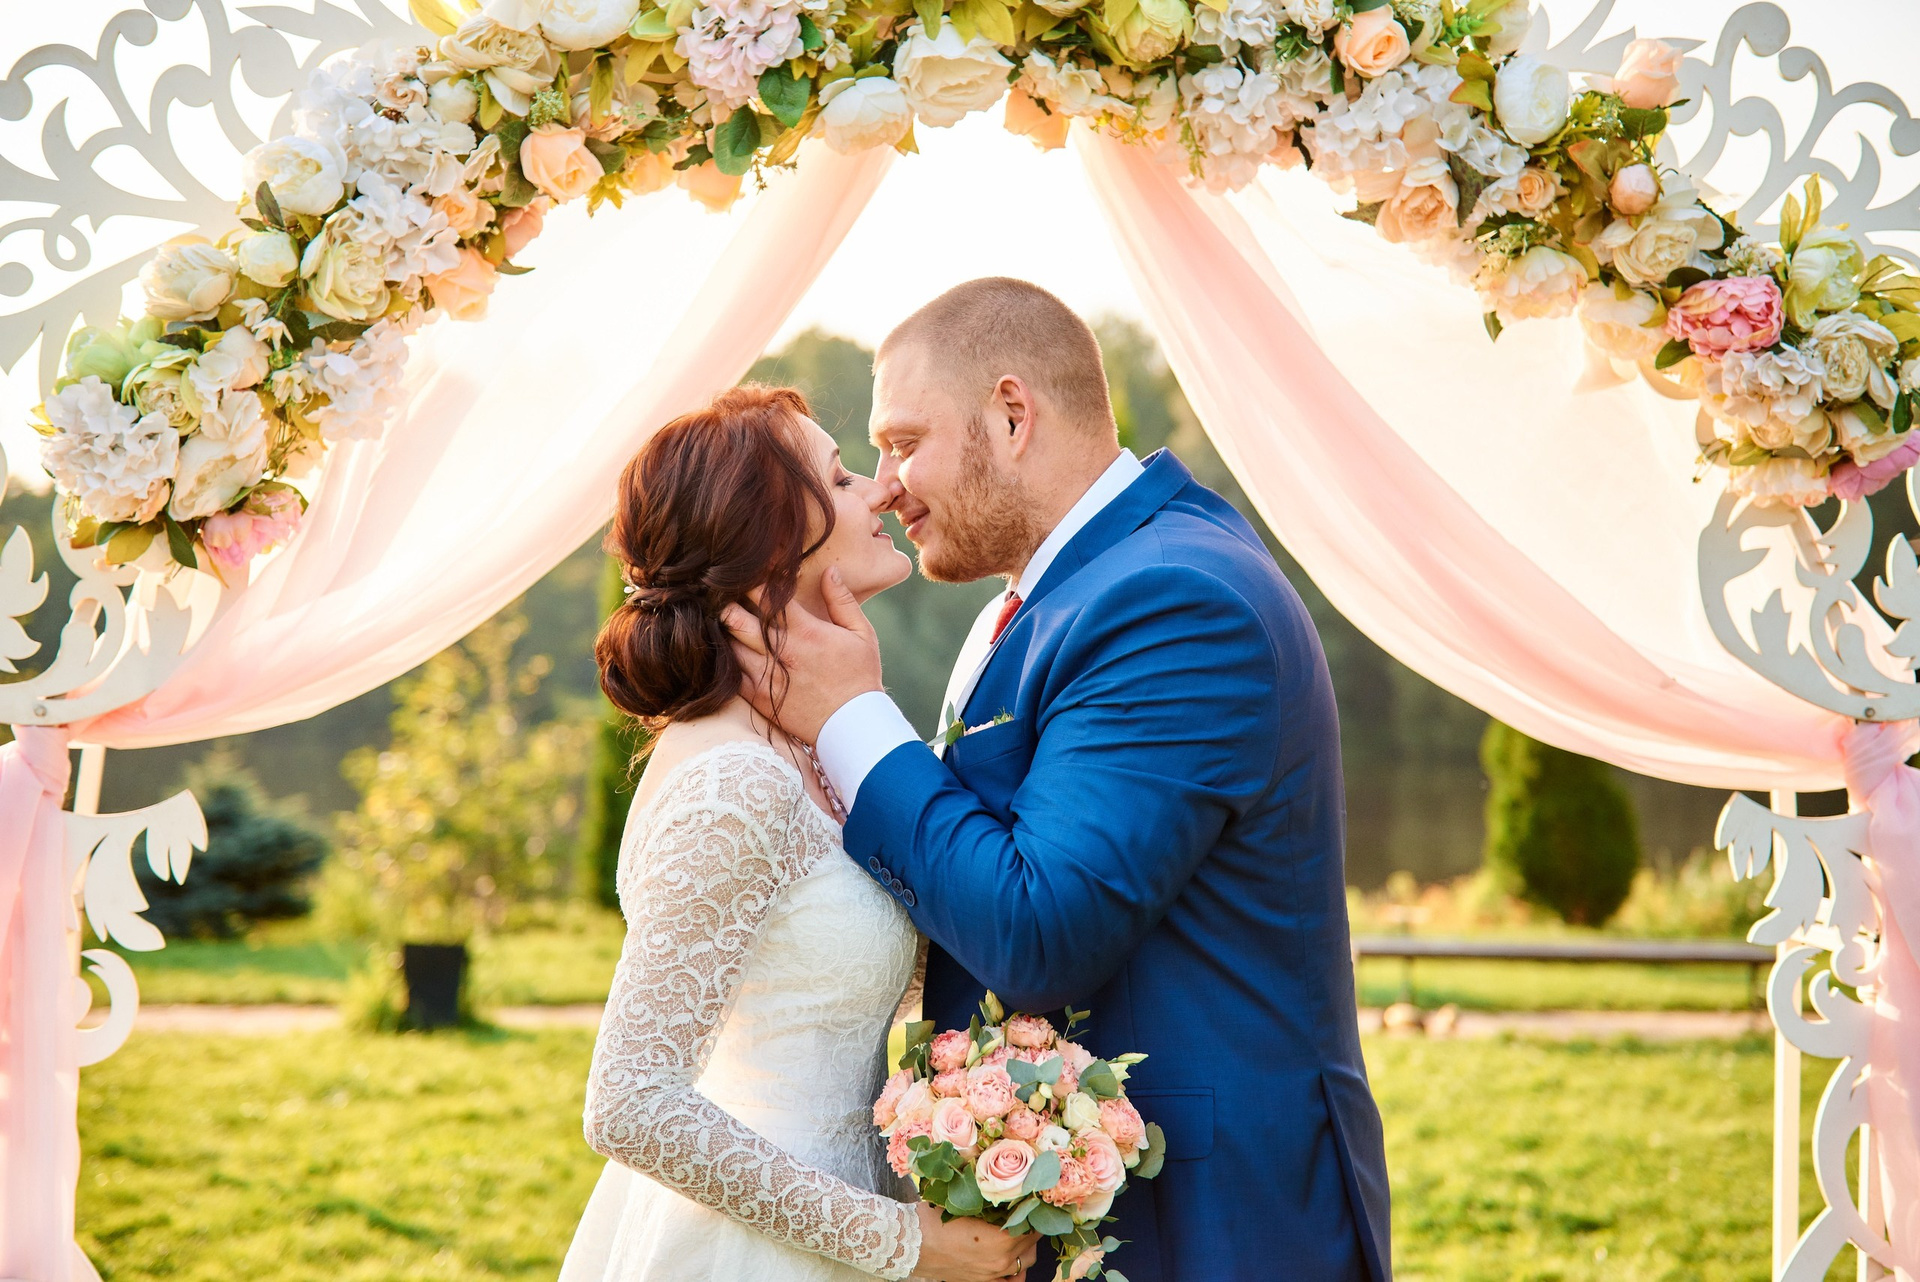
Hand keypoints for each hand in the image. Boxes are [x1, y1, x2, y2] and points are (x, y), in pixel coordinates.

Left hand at [721, 567, 882, 743]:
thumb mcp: (861, 634)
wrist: (851, 726)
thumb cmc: (860, 678)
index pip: (767, 597)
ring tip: (723, 619)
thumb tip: (829, 571)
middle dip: (726, 602)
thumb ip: (842, 600)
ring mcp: (765, 676)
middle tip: (721, 593)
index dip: (752, 581)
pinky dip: (727, 658)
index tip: (747, 572)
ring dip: (725, 630)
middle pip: (737, 619)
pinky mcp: (758, 697)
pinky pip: (731, 672)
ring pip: (730, 644)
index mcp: (805, 632)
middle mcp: (781, 652)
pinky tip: (729, 649)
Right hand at [911, 1203, 1039, 1281]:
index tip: (1032, 1199)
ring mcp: (991, 1276)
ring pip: (1023, 1264)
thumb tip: (1010, 1186)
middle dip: (1031, 1228)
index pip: (1031, 1225)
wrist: (909, 1244)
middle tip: (1026, 1212)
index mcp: (1000, 1241)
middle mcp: (1000, 1262)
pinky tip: (1008, 1257)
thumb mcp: (964, 1201)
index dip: (1034, 1210)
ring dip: (1025, 1248)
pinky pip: (1008, 1281)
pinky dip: (1013, 1270)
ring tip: (1019, 1233)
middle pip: (1031, 1245)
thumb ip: (990, 1199)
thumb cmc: (933, 1219)